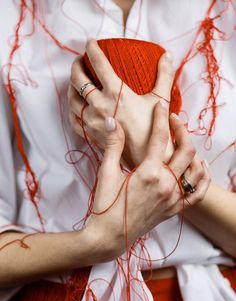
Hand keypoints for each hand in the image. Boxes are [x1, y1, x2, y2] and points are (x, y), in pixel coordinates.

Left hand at [68, 39, 174, 167]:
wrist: (146, 157)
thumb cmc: (154, 129)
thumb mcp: (161, 100)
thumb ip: (164, 75)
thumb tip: (167, 55)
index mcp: (117, 93)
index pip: (99, 63)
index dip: (92, 49)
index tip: (90, 43)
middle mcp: (100, 105)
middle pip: (78, 79)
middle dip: (76, 66)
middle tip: (80, 61)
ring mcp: (92, 120)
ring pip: (71, 98)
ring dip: (70, 86)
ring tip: (75, 81)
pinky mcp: (90, 134)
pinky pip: (73, 118)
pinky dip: (72, 109)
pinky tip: (76, 105)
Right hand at [87, 100, 209, 259]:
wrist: (110, 236)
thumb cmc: (105, 205)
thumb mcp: (106, 173)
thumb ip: (113, 145)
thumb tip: (113, 121)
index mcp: (149, 173)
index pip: (160, 137)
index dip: (160, 117)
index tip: (160, 106)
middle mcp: (166, 185)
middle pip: (186, 150)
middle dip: (181, 130)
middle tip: (173, 121)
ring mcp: (173, 198)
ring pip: (196, 169)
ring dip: (194, 152)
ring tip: (184, 142)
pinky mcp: (175, 209)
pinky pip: (198, 193)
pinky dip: (203, 178)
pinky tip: (201, 167)